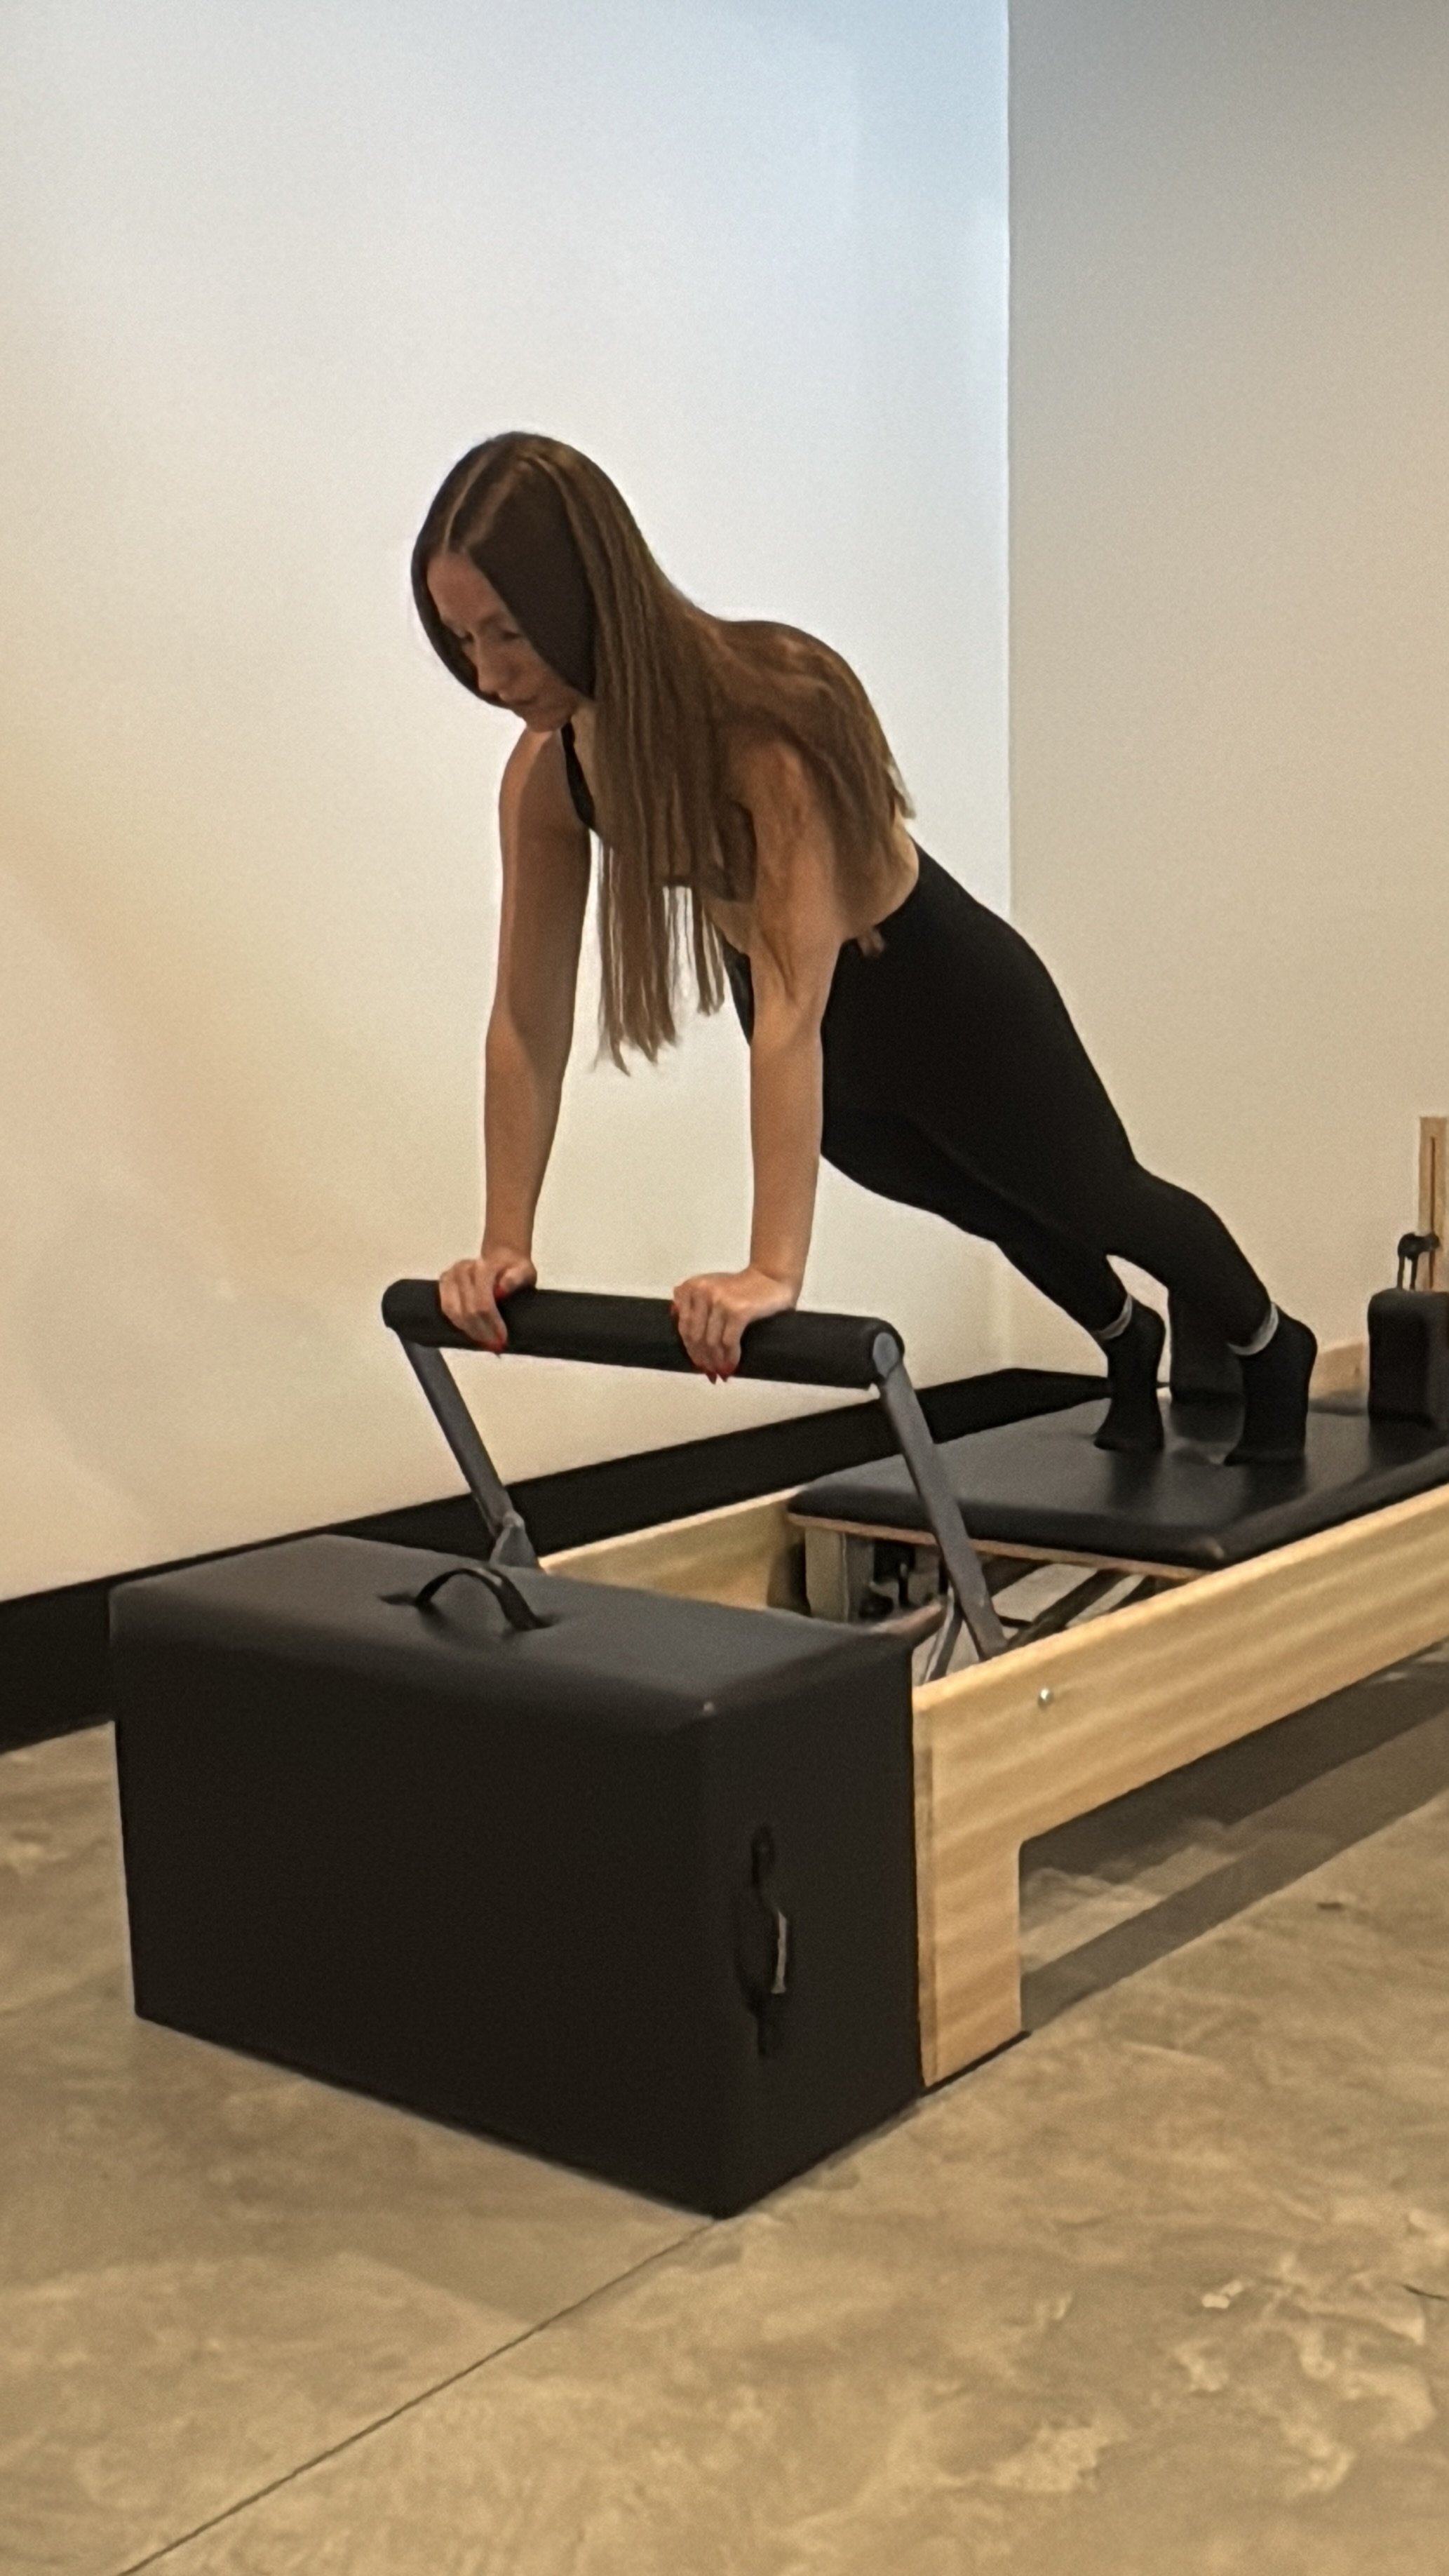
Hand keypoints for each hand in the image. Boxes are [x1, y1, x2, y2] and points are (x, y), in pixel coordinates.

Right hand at [438, 1246, 536, 1349]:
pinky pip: (446, 1309)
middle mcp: (462, 1270)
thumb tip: (502, 1290)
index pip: (483, 1303)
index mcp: (482, 1268)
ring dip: (469, 1330)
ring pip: (453, 1312)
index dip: (492, 1325)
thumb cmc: (515, 1268)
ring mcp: (450, 1276)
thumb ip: (516, 1279)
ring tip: (484, 1341)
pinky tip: (471, 1332)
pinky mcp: (444, 1282)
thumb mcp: (525, 1271)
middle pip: (467, 1311)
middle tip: (494, 1346)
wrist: (501, 1257)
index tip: (502, 1340)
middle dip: (481, 1332)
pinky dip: (458, 1323)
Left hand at [671, 1266, 799, 1378]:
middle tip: (711, 1372)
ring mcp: (720, 1301)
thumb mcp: (711, 1289)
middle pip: (696, 1336)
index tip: (698, 1363)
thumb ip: (693, 1305)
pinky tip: (732, 1366)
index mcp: (692, 1287)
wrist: (772, 1278)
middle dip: (702, 1359)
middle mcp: (702, 1292)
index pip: (684, 1326)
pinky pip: (729, 1342)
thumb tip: (682, 1335)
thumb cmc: (741, 1288)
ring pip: (711, 1342)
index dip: (690, 1348)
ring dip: (716, 1362)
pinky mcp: (738, 1311)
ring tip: (721, 1372)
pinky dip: (730, 1358)